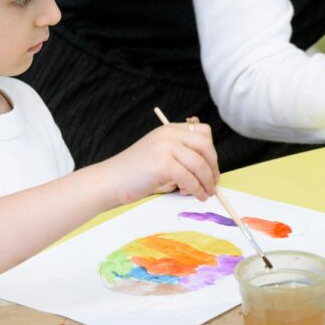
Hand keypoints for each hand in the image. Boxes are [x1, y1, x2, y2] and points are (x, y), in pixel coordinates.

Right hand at [103, 121, 219, 203]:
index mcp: (170, 129)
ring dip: (207, 182)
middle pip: (206, 146)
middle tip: (213, 183)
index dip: (211, 151)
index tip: (212, 168)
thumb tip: (209, 168)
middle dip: (214, 166)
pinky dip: (197, 189)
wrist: (110, 180)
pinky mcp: (163, 163)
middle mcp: (169, 134)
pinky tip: (197, 196)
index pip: (203, 132)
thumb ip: (179, 153)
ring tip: (206, 194)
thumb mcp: (159, 153)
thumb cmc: (135, 172)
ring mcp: (166, 147)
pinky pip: (190, 178)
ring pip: (200, 164)